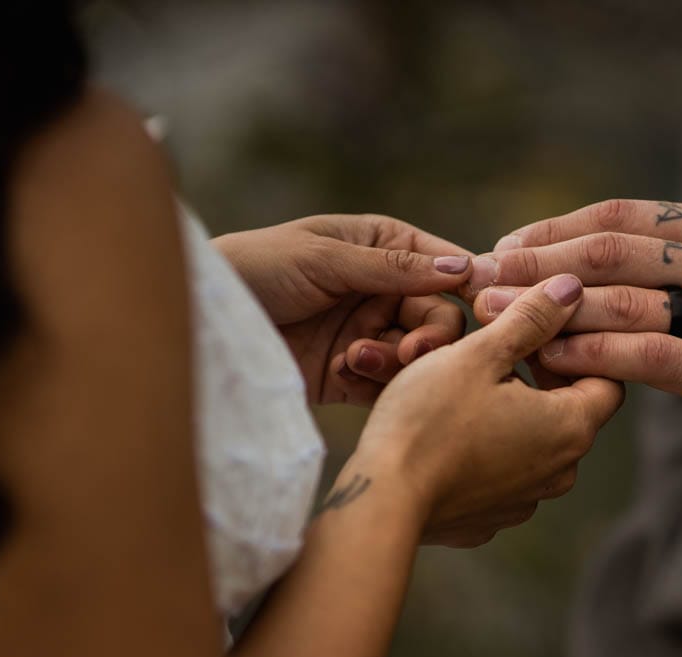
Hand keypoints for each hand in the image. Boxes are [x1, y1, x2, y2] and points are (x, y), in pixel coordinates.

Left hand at [214, 215, 473, 405]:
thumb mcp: (326, 258)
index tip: (476, 308)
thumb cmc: (257, 268)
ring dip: (396, 359)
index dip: (463, 286)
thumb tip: (463, 267)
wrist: (205, 322)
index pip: (443, 265)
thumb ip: (394, 267)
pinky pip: (386, 384)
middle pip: (438, 317)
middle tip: (414, 352)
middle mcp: (381, 290)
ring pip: (417, 355)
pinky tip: (342, 370)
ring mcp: (367, 332)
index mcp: (381, 246)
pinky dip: (374, 380)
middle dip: (430, 335)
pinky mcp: (349, 374)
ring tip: (358, 358)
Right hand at [350, 275, 624, 546]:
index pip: (607, 381)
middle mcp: (560, 472)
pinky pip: (500, 474)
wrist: (383, 501)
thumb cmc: (429, 421)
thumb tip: (571, 288)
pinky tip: (449, 431)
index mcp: (571, 428)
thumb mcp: (479, 354)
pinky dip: (486, 449)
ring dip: (511, 412)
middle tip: (497, 349)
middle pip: (569, 411)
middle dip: (540, 377)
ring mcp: (525, 501)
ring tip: (468, 388)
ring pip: (533, 443)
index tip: (538, 331)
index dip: (577, 349)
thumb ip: (531, 318)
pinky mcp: (490, 519)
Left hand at [467, 199, 681, 468]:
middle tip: (478, 281)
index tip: (500, 250)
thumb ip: (671, 268)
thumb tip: (583, 267)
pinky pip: (645, 354)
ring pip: (619, 300)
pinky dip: (590, 355)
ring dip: (545, 310)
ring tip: (494, 319)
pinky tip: (549, 360)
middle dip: (531, 265)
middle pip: (606, 250)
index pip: (616, 216)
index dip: (549, 230)